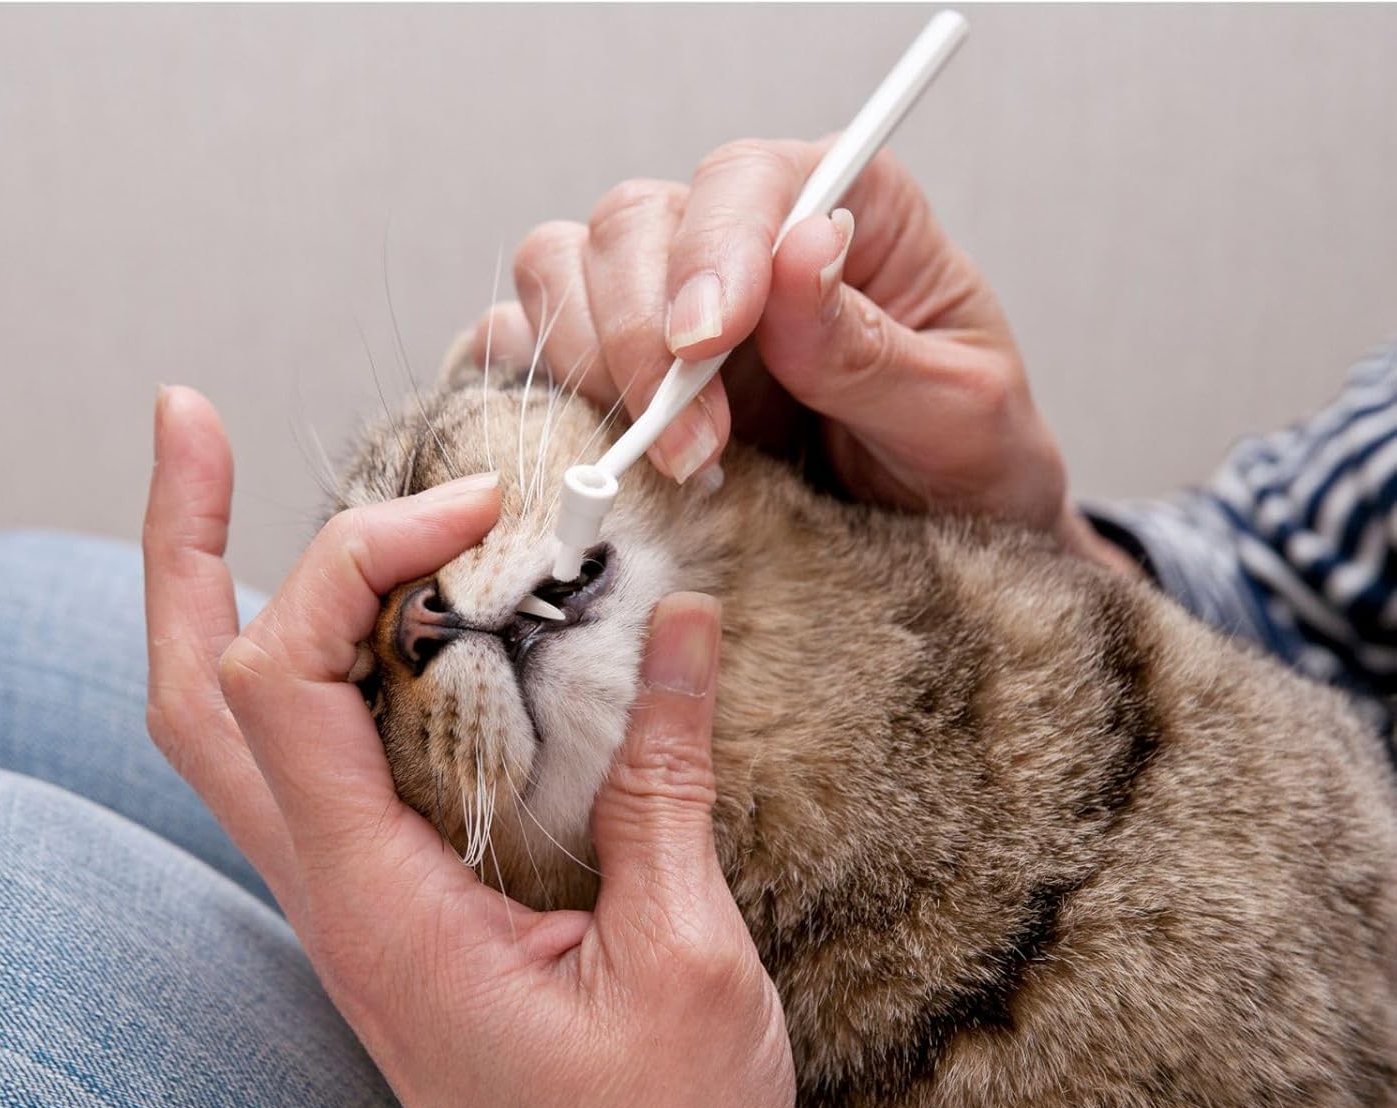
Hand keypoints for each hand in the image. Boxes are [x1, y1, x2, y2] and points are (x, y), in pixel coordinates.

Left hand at [142, 386, 796, 1107]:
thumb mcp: (683, 960)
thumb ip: (665, 784)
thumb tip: (681, 627)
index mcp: (379, 906)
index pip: (286, 683)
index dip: (356, 558)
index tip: (473, 508)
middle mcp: (334, 893)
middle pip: (193, 698)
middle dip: (181, 546)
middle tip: (191, 424)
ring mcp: (351, 898)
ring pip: (232, 730)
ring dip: (225, 595)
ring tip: (240, 486)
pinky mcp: (392, 901)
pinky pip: (316, 762)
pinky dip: (321, 660)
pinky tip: (381, 617)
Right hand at [475, 137, 1134, 574]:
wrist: (938, 543)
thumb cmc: (965, 463)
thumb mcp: (958, 413)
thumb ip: (869, 345)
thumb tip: (801, 252)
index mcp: (845, 212)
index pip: (746, 182)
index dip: (710, 251)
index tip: (705, 343)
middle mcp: (743, 242)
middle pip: (634, 222)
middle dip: (642, 335)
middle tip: (694, 448)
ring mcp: (669, 302)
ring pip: (564, 269)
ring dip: (590, 364)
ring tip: (664, 462)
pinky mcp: (618, 370)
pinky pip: (525, 343)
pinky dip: (532, 388)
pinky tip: (584, 443)